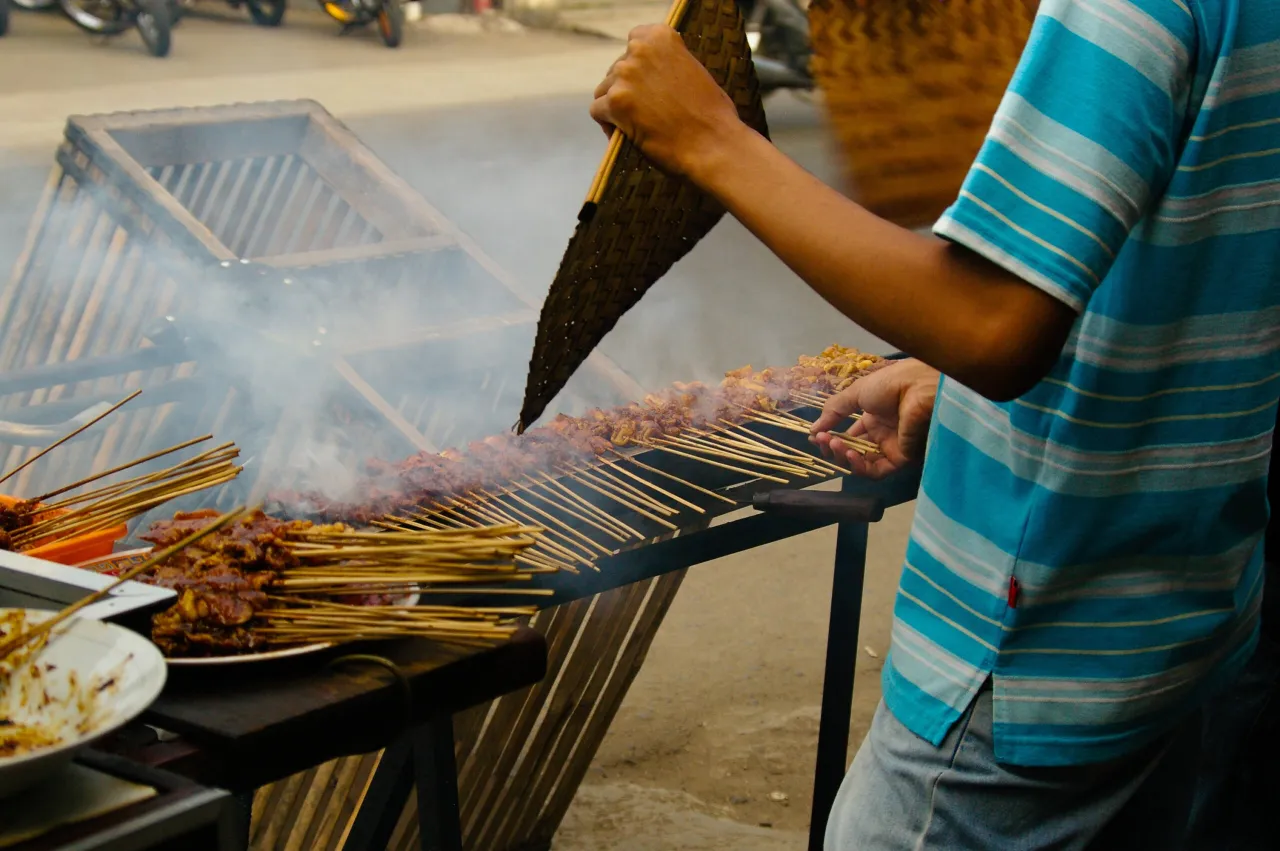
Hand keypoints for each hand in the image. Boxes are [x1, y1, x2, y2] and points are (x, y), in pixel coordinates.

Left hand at [590, 24, 745, 178]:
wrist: (714, 145)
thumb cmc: (711, 114)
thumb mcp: (693, 70)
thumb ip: (668, 63)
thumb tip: (648, 73)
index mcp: (661, 37)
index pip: (634, 42)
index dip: (638, 66)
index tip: (646, 84)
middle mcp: (640, 50)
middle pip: (617, 70)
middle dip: (627, 90)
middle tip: (644, 112)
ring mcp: (626, 75)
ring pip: (604, 91)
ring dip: (615, 108)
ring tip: (636, 126)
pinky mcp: (616, 102)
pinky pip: (597, 112)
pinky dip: (608, 126)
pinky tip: (625, 136)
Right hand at [809, 359, 939, 478]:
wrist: (917, 386)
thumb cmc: (889, 384)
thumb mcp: (856, 393)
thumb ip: (834, 411)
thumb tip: (813, 429)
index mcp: (874, 417)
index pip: (849, 435)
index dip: (831, 437)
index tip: (816, 436)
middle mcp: (882, 434)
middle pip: (853, 450)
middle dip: (834, 447)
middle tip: (822, 440)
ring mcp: (891, 447)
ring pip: (862, 463)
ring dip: (844, 457)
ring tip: (834, 444)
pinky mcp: (900, 458)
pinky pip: (876, 470)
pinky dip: (859, 466)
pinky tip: (849, 453)